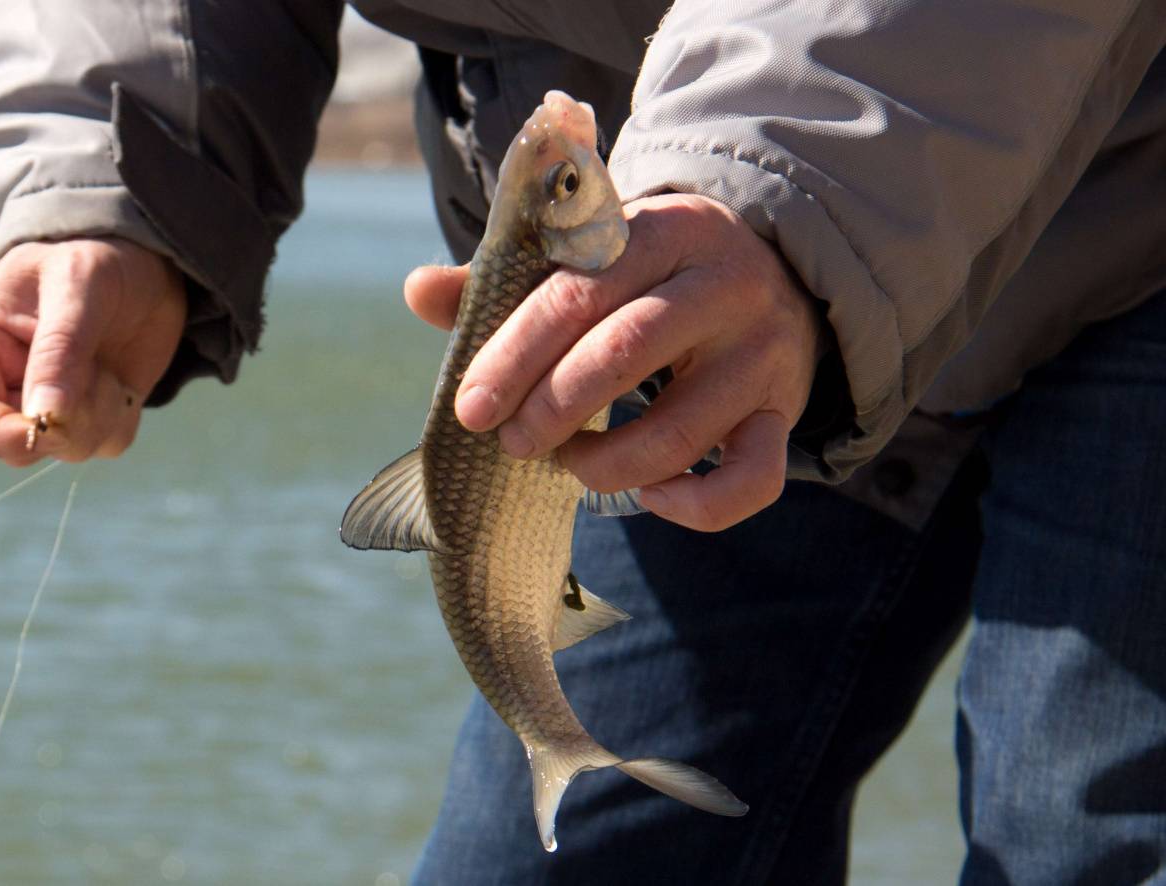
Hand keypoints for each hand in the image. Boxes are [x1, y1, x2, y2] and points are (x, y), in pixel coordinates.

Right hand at [0, 238, 186, 465]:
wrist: (143, 258)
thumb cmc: (94, 255)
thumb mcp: (77, 284)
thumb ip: (59, 349)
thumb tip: (43, 416)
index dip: (1, 434)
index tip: (48, 425)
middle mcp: (9, 382)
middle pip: (20, 445)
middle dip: (65, 424)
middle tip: (99, 376)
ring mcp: (53, 402)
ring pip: (70, 449)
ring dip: (100, 415)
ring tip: (107, 366)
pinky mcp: (95, 411)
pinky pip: (109, 443)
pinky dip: (122, 416)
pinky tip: (121, 380)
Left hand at [404, 193, 821, 531]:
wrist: (771, 274)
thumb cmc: (649, 274)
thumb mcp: (589, 257)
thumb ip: (505, 278)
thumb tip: (417, 290)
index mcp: (664, 230)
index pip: (578, 291)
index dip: (515, 353)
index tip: (470, 407)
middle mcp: (725, 285)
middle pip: (625, 352)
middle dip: (550, 409)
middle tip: (511, 441)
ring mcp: (763, 353)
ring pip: (679, 430)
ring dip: (605, 464)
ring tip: (568, 462)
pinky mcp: (784, 411)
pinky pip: (752, 480)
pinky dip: (695, 506)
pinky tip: (649, 495)